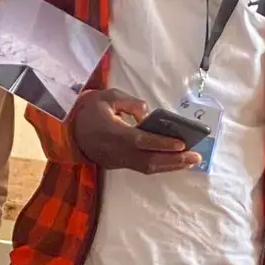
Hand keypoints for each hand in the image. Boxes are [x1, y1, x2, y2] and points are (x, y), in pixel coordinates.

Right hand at [71, 90, 201, 174]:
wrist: (68, 130)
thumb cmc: (89, 110)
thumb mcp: (107, 96)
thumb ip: (130, 103)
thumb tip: (147, 114)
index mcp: (113, 133)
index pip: (141, 141)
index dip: (161, 144)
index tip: (181, 144)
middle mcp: (117, 151)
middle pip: (149, 160)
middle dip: (174, 160)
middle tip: (196, 157)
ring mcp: (118, 160)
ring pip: (147, 167)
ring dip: (171, 166)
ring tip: (191, 161)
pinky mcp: (119, 164)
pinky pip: (143, 168)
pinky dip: (161, 166)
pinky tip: (175, 162)